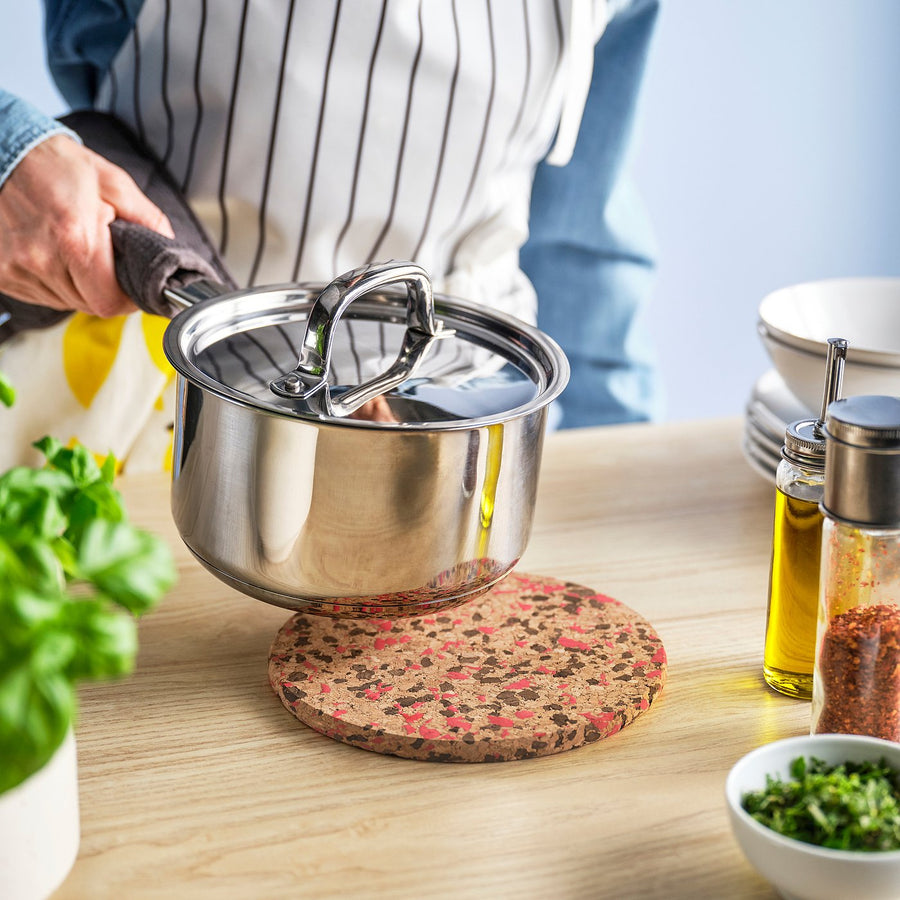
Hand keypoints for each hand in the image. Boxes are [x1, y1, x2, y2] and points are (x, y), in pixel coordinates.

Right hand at [0, 134, 173, 315]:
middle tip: (106, 263)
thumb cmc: (56, 166)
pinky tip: (53, 256)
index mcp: (75, 239)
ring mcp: (16, 268)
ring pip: (64, 302)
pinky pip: (40, 296)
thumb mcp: (114, 184)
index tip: (132, 286)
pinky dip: (54, 283)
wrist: (4, 151)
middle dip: (105, 290)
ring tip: (75, 252)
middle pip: (88, 305)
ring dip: (78, 287)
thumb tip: (169, 249)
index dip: (128, 300)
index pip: (110, 302)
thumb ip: (149, 220)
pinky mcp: (1, 273)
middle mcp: (41, 259)